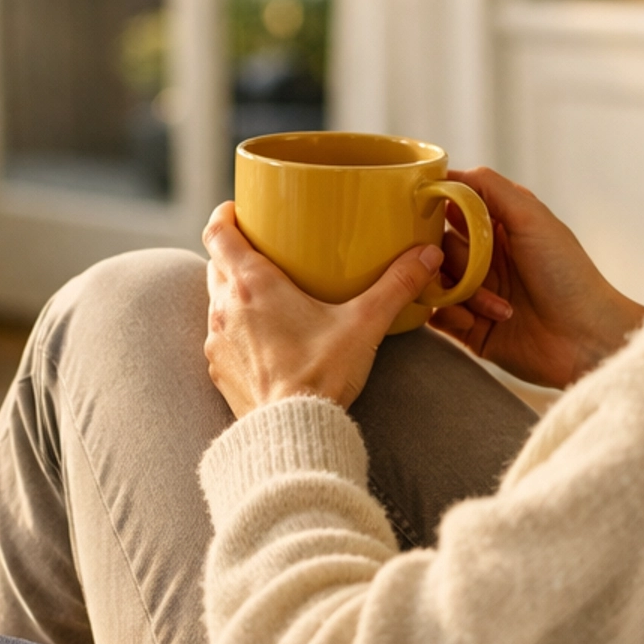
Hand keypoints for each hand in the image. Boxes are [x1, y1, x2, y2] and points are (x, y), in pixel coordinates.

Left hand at [203, 202, 443, 420]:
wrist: (292, 434)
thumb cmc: (321, 377)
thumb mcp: (365, 324)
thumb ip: (397, 285)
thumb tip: (428, 255)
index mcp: (253, 283)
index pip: (218, 231)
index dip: (226, 213)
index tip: (242, 209)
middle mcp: (225, 307)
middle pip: (217, 262)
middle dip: (237, 252)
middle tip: (268, 249)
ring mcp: (217, 340)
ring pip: (216, 299)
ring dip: (235, 292)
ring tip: (269, 295)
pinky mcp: (218, 370)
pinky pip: (220, 336)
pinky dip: (237, 328)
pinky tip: (265, 338)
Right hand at [430, 167, 643, 389]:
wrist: (584, 339)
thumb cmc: (568, 276)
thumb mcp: (532, 217)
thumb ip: (489, 187)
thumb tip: (448, 171)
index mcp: (502, 227)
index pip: (454, 206)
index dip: (439, 207)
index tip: (427, 210)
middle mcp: (487, 257)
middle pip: (440, 244)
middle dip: (455, 256)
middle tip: (475, 267)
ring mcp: (477, 292)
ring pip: (437, 278)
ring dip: (462, 289)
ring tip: (495, 303)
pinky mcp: (471, 326)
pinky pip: (439, 314)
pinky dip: (454, 315)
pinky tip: (481, 322)